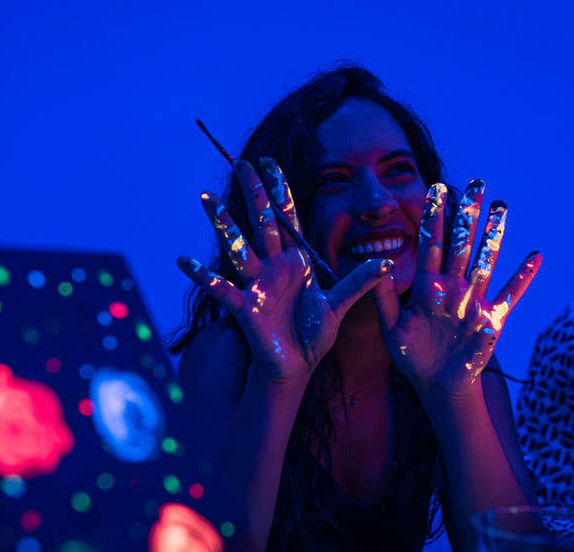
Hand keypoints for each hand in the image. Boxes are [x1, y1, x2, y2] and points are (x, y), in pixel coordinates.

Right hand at [178, 158, 391, 380]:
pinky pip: (222, 289)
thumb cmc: (314, 334)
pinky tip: (186, 262)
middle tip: (240, 163)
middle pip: (261, 222)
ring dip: (223, 224)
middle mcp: (272, 266)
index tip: (268, 162)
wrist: (297, 365)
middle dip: (252, 193)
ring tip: (207, 199)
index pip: (286, 218)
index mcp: (295, 261)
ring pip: (238, 247)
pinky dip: (204, 277)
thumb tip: (387, 262)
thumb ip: (360, 282)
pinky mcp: (245, 307)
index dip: (278, 190)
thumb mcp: (339, 305)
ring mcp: (256, 284)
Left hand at [373, 180, 540, 395]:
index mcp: (428, 286)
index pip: (431, 244)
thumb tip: (376, 266)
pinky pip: (509, 295)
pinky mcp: (491, 319)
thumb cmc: (412, 356)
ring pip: (485, 261)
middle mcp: (453, 287)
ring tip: (501, 207)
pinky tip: (535, 256)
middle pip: (461, 244)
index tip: (436, 188)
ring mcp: (473, 301)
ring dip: (494, 235)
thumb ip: (384, 297)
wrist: (436, 384)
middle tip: (476, 183)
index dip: (434, 217)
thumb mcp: (391, 327)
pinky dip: (522, 278)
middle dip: (468, 214)